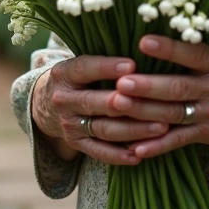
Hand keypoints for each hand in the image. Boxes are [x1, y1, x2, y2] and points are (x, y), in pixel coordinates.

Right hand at [32, 55, 170, 165]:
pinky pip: (99, 152)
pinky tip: (141, 154)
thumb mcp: (83, 63)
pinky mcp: (75, 143)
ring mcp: (68, 124)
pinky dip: (120, 155)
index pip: (85, 68)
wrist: (47, 103)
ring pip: (103, 129)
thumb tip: (144, 53)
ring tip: (161, 127)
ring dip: (134, 130)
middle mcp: (63, 99)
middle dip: (127, 103)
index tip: (133, 65)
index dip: (107, 67)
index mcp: (64, 73)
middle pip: (96, 102)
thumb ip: (106, 61)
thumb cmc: (80, 77)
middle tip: (157, 101)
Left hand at [109, 35, 208, 159]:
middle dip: (147, 86)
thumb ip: (200, 51)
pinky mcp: (206, 134)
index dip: (168, 48)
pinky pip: (178, 141)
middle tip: (120, 82)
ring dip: (143, 112)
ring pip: (173, 114)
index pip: (192, 54)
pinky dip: (157, 146)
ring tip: (117, 106)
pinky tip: (136, 148)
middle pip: (177, 88)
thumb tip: (166, 32)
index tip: (143, 41)